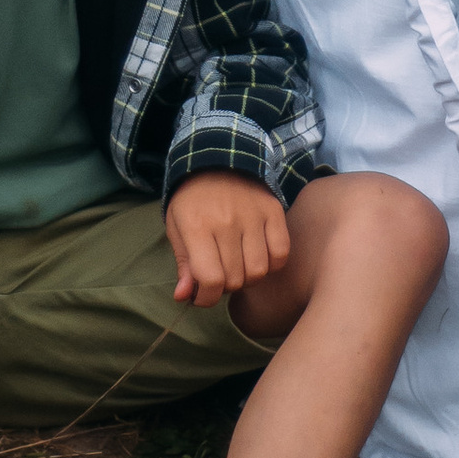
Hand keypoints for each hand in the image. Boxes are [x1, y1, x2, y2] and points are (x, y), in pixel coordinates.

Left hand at [165, 170, 289, 307]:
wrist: (218, 159)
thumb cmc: (192, 200)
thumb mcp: (177, 228)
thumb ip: (184, 264)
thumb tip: (184, 296)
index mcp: (197, 227)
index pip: (210, 279)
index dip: (206, 298)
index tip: (203, 295)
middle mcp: (227, 222)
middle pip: (235, 279)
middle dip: (225, 287)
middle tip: (219, 274)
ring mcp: (253, 216)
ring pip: (259, 271)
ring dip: (248, 277)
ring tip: (238, 265)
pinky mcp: (274, 211)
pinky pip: (280, 254)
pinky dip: (271, 263)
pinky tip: (258, 255)